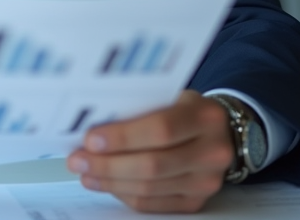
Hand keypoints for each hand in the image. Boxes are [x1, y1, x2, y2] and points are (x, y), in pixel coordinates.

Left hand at [65, 90, 234, 213]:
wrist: (221, 133)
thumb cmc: (185, 110)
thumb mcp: (171, 96)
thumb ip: (141, 108)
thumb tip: (92, 124)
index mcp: (206, 117)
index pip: (161, 130)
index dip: (122, 137)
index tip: (90, 139)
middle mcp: (212, 152)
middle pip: (152, 165)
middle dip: (108, 165)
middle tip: (78, 160)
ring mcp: (206, 181)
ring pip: (149, 188)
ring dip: (110, 182)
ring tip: (85, 172)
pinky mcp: (196, 202)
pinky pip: (152, 203)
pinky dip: (124, 194)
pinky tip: (106, 184)